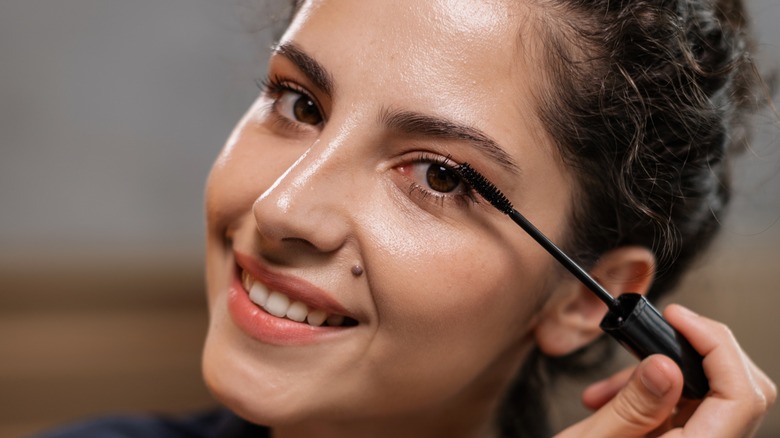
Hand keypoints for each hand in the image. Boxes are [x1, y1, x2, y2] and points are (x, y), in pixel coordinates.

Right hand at [556, 305, 775, 436]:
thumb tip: (668, 365)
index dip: (717, 346)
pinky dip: (653, 396)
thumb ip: (633, 407)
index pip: (741, 397)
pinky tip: (612, 401)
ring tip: (608, 388)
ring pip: (710, 399)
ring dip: (663, 376)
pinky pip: (686, 413)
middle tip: (658, 333)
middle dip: (698, 353)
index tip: (679, 319)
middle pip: (739, 393)